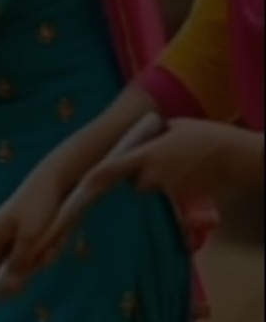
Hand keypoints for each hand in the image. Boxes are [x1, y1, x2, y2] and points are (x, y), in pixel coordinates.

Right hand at [0, 166, 68, 296]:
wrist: (54, 179)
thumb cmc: (40, 206)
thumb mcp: (32, 238)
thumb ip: (19, 265)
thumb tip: (8, 291)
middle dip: (22, 275)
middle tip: (43, 254)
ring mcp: (4, 239)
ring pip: (18, 267)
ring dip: (38, 260)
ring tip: (53, 241)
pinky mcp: (19, 237)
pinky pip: (30, 257)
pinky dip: (44, 251)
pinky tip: (55, 236)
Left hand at [85, 118, 262, 200]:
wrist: (238, 156)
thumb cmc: (208, 135)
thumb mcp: (178, 125)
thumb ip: (155, 134)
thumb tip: (143, 137)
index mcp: (150, 154)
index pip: (115, 167)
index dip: (98, 176)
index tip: (84, 182)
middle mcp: (155, 174)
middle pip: (134, 182)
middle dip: (139, 174)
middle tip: (155, 159)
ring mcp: (168, 187)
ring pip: (151, 186)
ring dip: (156, 178)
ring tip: (178, 162)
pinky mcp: (180, 196)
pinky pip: (168, 191)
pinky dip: (173, 183)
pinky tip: (190, 170)